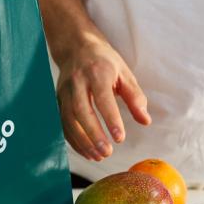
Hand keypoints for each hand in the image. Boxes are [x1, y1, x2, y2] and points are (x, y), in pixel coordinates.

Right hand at [55, 33, 150, 160]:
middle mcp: (77, 82)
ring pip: (69, 120)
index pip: (103, 98)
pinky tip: (87, 152)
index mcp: (97, 72)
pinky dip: (74, 140)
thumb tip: (145, 121)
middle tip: (107, 152)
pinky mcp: (58, 100)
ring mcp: (64, 91)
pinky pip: (63, 123)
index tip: (120, 138)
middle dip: (94, 134)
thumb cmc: (105, 62)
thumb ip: (135, 97)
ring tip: (98, 156)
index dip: (111, 119)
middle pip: (81, 111)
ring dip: (83, 141)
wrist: (76, 47)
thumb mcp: (124, 73)